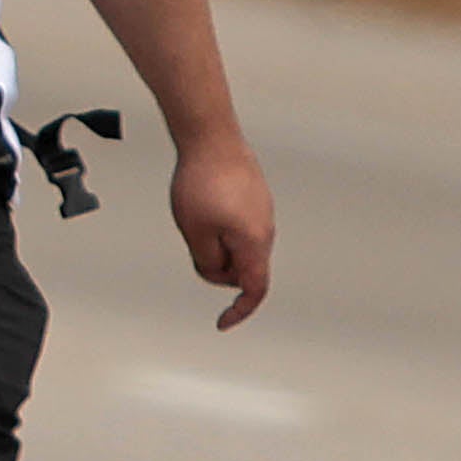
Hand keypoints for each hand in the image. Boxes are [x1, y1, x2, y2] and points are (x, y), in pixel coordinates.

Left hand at [171, 133, 274, 328]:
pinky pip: (239, 226)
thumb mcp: (195, 233)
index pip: (254, 290)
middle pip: (244, 268)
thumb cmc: (201, 182)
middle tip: (194, 245)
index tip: (222, 323)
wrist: (211, 137)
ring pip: (240, 246)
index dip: (240, 311)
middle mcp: (265, 229)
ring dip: (217, 246)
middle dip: (217, 268)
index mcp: (254, 243)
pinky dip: (221, 230)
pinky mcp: (255, 198)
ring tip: (196, 218)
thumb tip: (218, 274)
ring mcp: (263, 212)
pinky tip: (203, 206)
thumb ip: (207, 263)